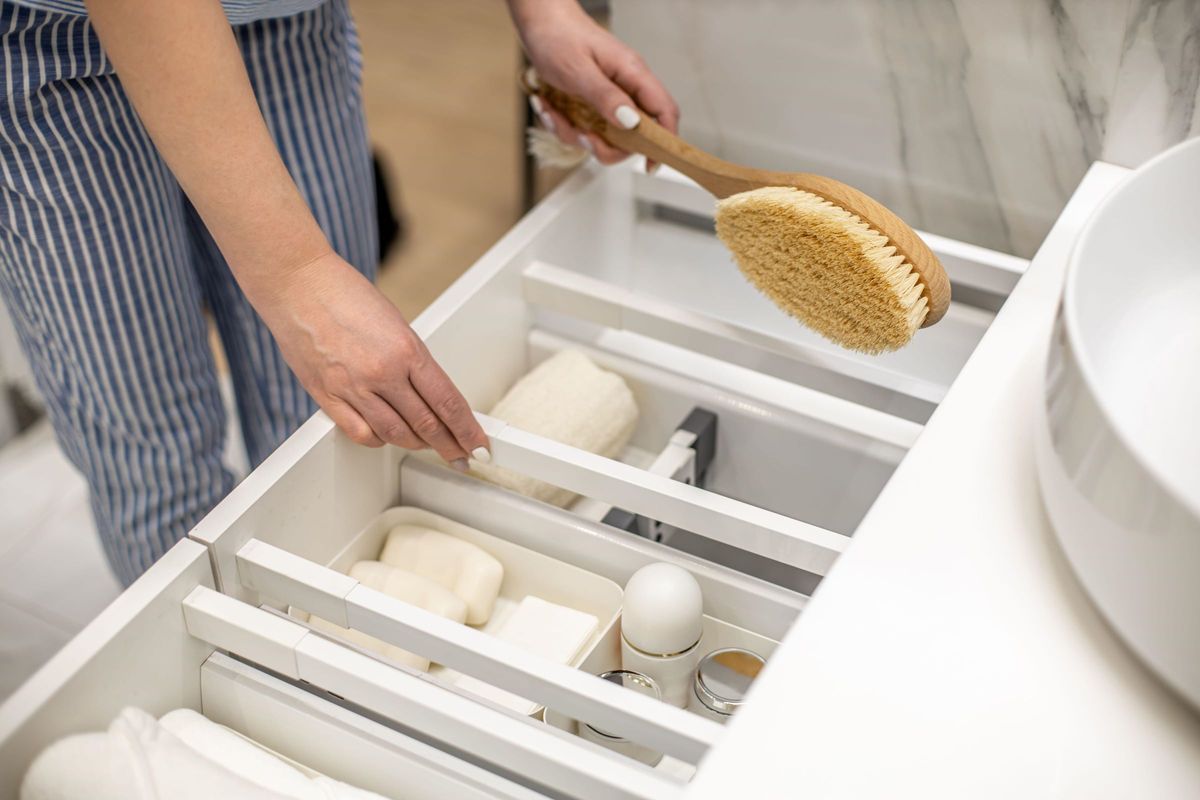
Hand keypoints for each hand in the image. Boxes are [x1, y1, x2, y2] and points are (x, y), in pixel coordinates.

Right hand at [253, 252, 488, 467]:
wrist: (297, 283)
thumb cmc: (344, 294)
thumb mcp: (396, 323)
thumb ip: (412, 361)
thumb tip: (429, 393)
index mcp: (406, 349)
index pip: (447, 402)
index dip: (467, 429)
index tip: (478, 443)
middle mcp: (382, 372)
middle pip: (426, 424)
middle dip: (449, 445)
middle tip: (462, 456)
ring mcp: (352, 387)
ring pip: (395, 434)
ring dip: (417, 444)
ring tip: (428, 446)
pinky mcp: (326, 396)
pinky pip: (360, 432)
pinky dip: (379, 440)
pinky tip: (387, 437)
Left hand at [509, 0, 678, 164]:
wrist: (539, 20)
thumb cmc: (558, 36)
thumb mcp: (578, 70)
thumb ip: (605, 97)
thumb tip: (630, 123)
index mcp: (633, 74)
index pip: (664, 112)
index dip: (664, 142)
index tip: (651, 165)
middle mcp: (626, 88)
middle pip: (634, 135)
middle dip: (606, 145)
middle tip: (583, 136)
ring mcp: (609, 97)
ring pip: (605, 136)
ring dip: (575, 133)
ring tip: (552, 112)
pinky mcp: (592, 103)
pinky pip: (585, 128)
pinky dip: (563, 124)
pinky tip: (548, 105)